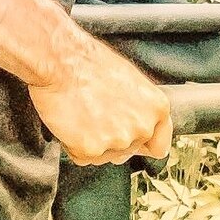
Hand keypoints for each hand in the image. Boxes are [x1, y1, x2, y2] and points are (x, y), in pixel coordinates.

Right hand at [28, 40, 172, 165]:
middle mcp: (142, 127)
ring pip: (104, 156)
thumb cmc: (89, 63)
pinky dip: (73, 145)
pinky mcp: (91, 150)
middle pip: (128, 152)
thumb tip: (138, 120)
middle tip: (96, 116)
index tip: (132, 142)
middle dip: (113, 141)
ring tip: (82, 114)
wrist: (60, 62)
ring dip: (92, 142)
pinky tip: (71, 122)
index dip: (142, 144)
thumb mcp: (129, 78)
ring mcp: (117, 141)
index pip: (159, 146)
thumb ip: (140, 106)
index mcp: (156, 108)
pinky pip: (82, 157)